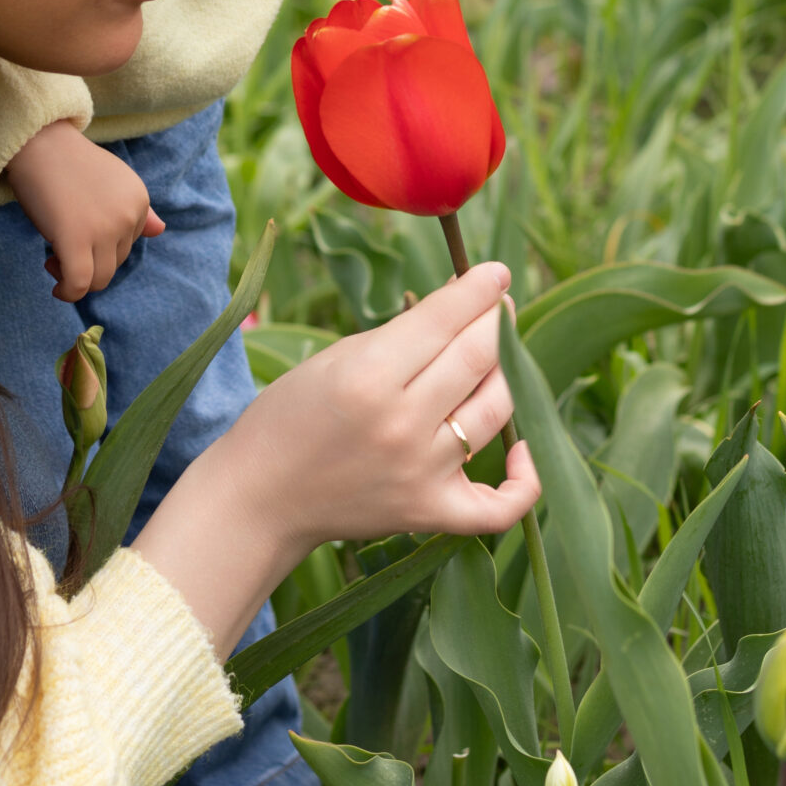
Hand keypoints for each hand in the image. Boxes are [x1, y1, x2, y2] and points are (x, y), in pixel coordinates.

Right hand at [6, 121, 163, 302]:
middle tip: (59, 248)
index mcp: (139, 200)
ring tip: (54, 261)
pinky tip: (57, 289)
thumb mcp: (112, 181)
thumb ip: (137, 209)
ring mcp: (104, 229)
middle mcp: (128, 215)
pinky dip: (68, 293)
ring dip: (77, 280)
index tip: (76, 237)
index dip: (101, 248)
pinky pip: (79, 284)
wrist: (38, 142)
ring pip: (100, 279)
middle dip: (88, 262)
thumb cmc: (68, 162)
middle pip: (114, 263)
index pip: (127, 245)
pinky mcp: (75, 239)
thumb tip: (160, 230)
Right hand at [132, 263, 537, 655]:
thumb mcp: (337, 357)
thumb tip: (463, 304)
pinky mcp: (430, 513)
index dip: (478, 288)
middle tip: (499, 304)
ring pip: (497, 410)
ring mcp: (421, 473)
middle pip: (478, 357)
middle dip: (496, 319)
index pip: (445, 320)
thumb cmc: (291, 416)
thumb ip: (402, 335)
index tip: (495, 272)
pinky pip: (501, 506)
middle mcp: (401, 424)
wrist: (260, 498)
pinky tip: (522, 447)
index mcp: (369, 376)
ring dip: (507, 374)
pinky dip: (525, 478)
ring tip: (498, 355)